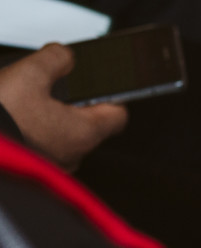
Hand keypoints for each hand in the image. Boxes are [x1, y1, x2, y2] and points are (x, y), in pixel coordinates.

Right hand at [0, 43, 127, 169]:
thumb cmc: (3, 119)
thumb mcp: (29, 74)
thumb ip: (56, 59)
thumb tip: (66, 56)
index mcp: (85, 132)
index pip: (118, 114)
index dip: (110, 95)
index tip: (98, 83)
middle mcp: (75, 154)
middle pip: (89, 123)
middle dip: (74, 102)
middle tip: (55, 86)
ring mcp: (57, 164)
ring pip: (65, 135)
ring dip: (53, 117)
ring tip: (31, 100)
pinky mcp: (38, 166)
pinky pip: (46, 146)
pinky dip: (38, 131)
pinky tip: (20, 117)